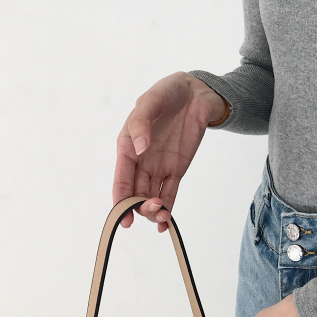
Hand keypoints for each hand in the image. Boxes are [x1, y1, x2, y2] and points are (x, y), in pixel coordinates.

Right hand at [113, 71, 228, 231]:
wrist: (195, 92)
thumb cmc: (167, 93)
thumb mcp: (151, 102)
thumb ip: (142, 123)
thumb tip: (140, 147)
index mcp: (127, 146)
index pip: (121, 179)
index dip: (121, 200)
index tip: (124, 217)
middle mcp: (140, 161)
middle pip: (135, 192)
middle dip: (140, 207)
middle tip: (154, 209)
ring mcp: (159, 166)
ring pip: (151, 196)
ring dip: (154, 211)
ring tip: (162, 216)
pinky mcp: (177, 169)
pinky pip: (170, 192)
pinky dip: (168, 208)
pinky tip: (166, 223)